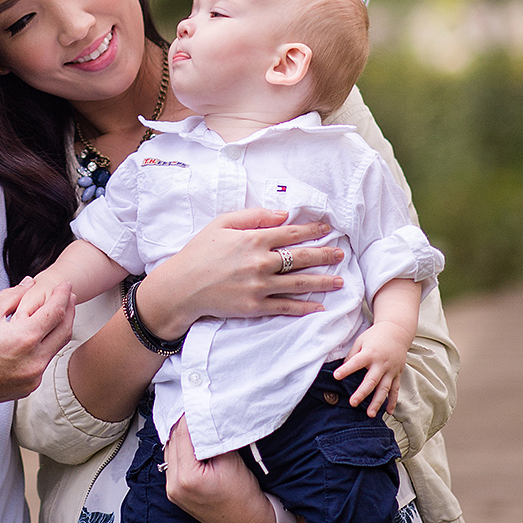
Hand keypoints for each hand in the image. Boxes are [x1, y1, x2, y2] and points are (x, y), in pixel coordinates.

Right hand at [0, 279, 75, 415]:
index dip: (63, 295)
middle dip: (68, 311)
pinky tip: (37, 337)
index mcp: (24, 339)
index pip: (56, 312)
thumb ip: (13, 296)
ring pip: (55, 349)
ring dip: (57, 330)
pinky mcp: (24, 390)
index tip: (65, 286)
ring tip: (53, 315)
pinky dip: (43, 348)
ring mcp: (30, 379)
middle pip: (64, 332)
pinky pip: (41, 365)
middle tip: (67, 297)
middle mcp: (33, 362)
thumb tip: (29, 284)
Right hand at [136, 210, 342, 342]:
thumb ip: (253, 216)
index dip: (312, 230)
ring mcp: (260, 286)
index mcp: (253, 239)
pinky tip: (319, 306)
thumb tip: (282, 214)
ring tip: (340, 280)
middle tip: (341, 254)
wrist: (182, 287)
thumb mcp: (222, 224)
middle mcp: (261, 262)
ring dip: (322, 281)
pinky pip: (286, 307)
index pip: (291, 233)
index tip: (327, 228)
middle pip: (301, 257)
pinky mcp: (256, 307)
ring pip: (299, 283)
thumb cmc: (199, 252)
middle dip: (324, 254)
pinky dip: (305, 307)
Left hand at [162, 418, 275, 522]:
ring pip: (170, 452)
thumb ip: (212, 438)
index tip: (196, 402)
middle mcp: (173, 486)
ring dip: (181, 437)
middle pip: (172, 442)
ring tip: (196, 425)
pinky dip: (181, 451)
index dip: (189, 416)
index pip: (181, 434)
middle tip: (196, 409)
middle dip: (184, 425)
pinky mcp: (176, 494)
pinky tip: (193, 443)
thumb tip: (204, 417)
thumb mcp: (230, 460)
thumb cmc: (244, 496)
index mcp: (185, 478)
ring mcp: (173, 492)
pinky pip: (173, 464)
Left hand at [333, 321, 409, 417]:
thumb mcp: (361, 341)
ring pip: (384, 389)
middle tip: (353, 403)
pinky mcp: (397, 374)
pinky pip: (396, 390)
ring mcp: (391, 370)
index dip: (346, 369)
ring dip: (377, 402)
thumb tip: (343, 370)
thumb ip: (352, 355)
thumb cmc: (375, 336)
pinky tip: (388, 412)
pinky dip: (393, 401)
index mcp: (369, 353)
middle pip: (371, 380)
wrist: (397, 331)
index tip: (336, 376)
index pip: (356, 362)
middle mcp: (381, 363)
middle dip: (362, 393)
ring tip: (370, 414)